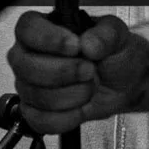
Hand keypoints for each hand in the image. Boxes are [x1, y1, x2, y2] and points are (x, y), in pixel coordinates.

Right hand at [6, 10, 148, 132]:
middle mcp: (29, 55)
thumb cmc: (114, 54)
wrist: (124, 83)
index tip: (74, 47)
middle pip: (25, 66)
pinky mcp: (34, 111)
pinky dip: (67, 117)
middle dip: (64, 72)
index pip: (27, 28)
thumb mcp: (118, 36)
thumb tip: (88, 43)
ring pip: (35, 95)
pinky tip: (80, 107)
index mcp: (43, 28)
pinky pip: (39, 120)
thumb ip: (106, 34)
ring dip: (71, 96)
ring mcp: (28, 84)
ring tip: (89, 87)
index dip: (48, 39)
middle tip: (89, 70)